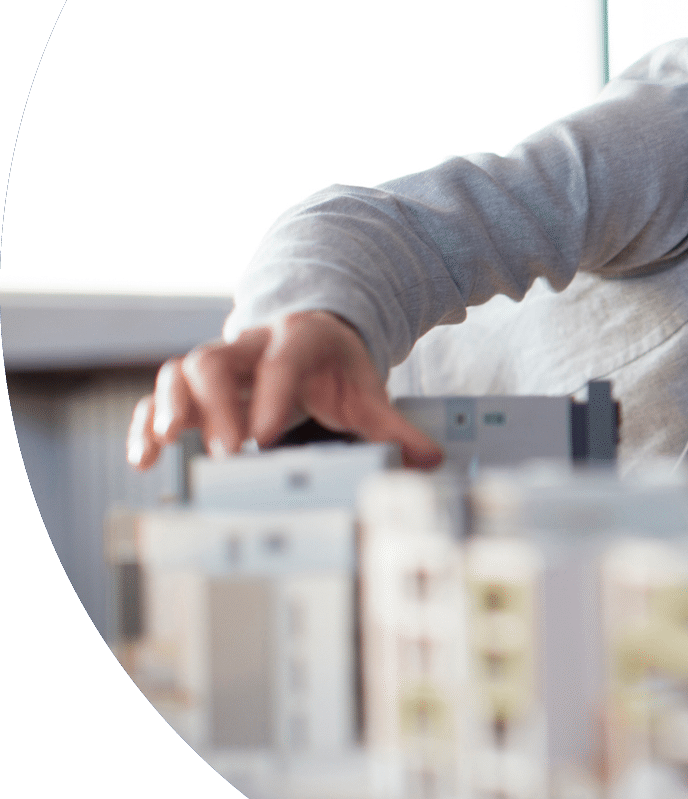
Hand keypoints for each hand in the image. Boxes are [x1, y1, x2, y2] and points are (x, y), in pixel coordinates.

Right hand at [126, 310, 442, 470]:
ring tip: (171, 441)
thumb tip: (430, 461)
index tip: (266, 437)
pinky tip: (146, 458)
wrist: (313, 337)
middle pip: (217, 359)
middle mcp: (249, 346)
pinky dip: (147, 423)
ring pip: (181, 369)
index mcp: (298, 340)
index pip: (282, 361)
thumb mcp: (366, 394)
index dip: (271, 395)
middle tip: (228, 452)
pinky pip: (159, 396)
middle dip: (217, 404)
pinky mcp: (194, 387)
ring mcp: (218, 364)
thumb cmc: (337, 371)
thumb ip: (395, 428)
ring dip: (170, 404)